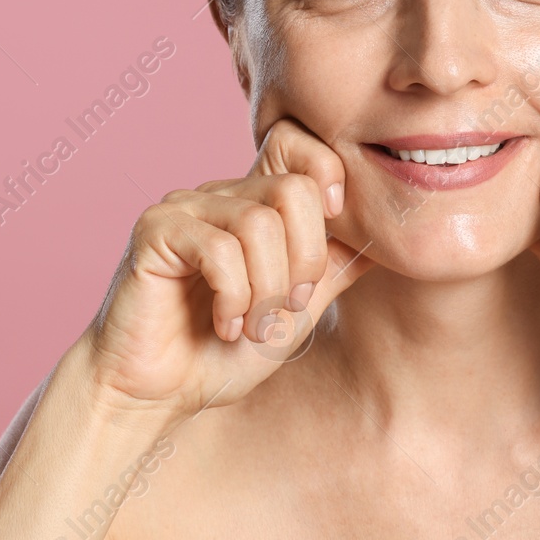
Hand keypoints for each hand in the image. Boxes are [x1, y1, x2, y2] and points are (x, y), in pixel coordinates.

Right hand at [82, 117, 375, 420]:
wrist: (155, 395)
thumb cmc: (221, 353)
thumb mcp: (296, 308)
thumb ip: (333, 268)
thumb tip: (385, 235)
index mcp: (254, 203)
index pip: (299, 144)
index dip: (328, 178)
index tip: (329, 237)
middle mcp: (220, 194)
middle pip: (294, 190)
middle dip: (304, 262)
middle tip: (286, 307)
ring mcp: (184, 207)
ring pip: (259, 223)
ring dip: (267, 290)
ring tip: (250, 325)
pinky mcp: (154, 231)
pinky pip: (219, 248)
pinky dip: (234, 297)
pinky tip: (222, 325)